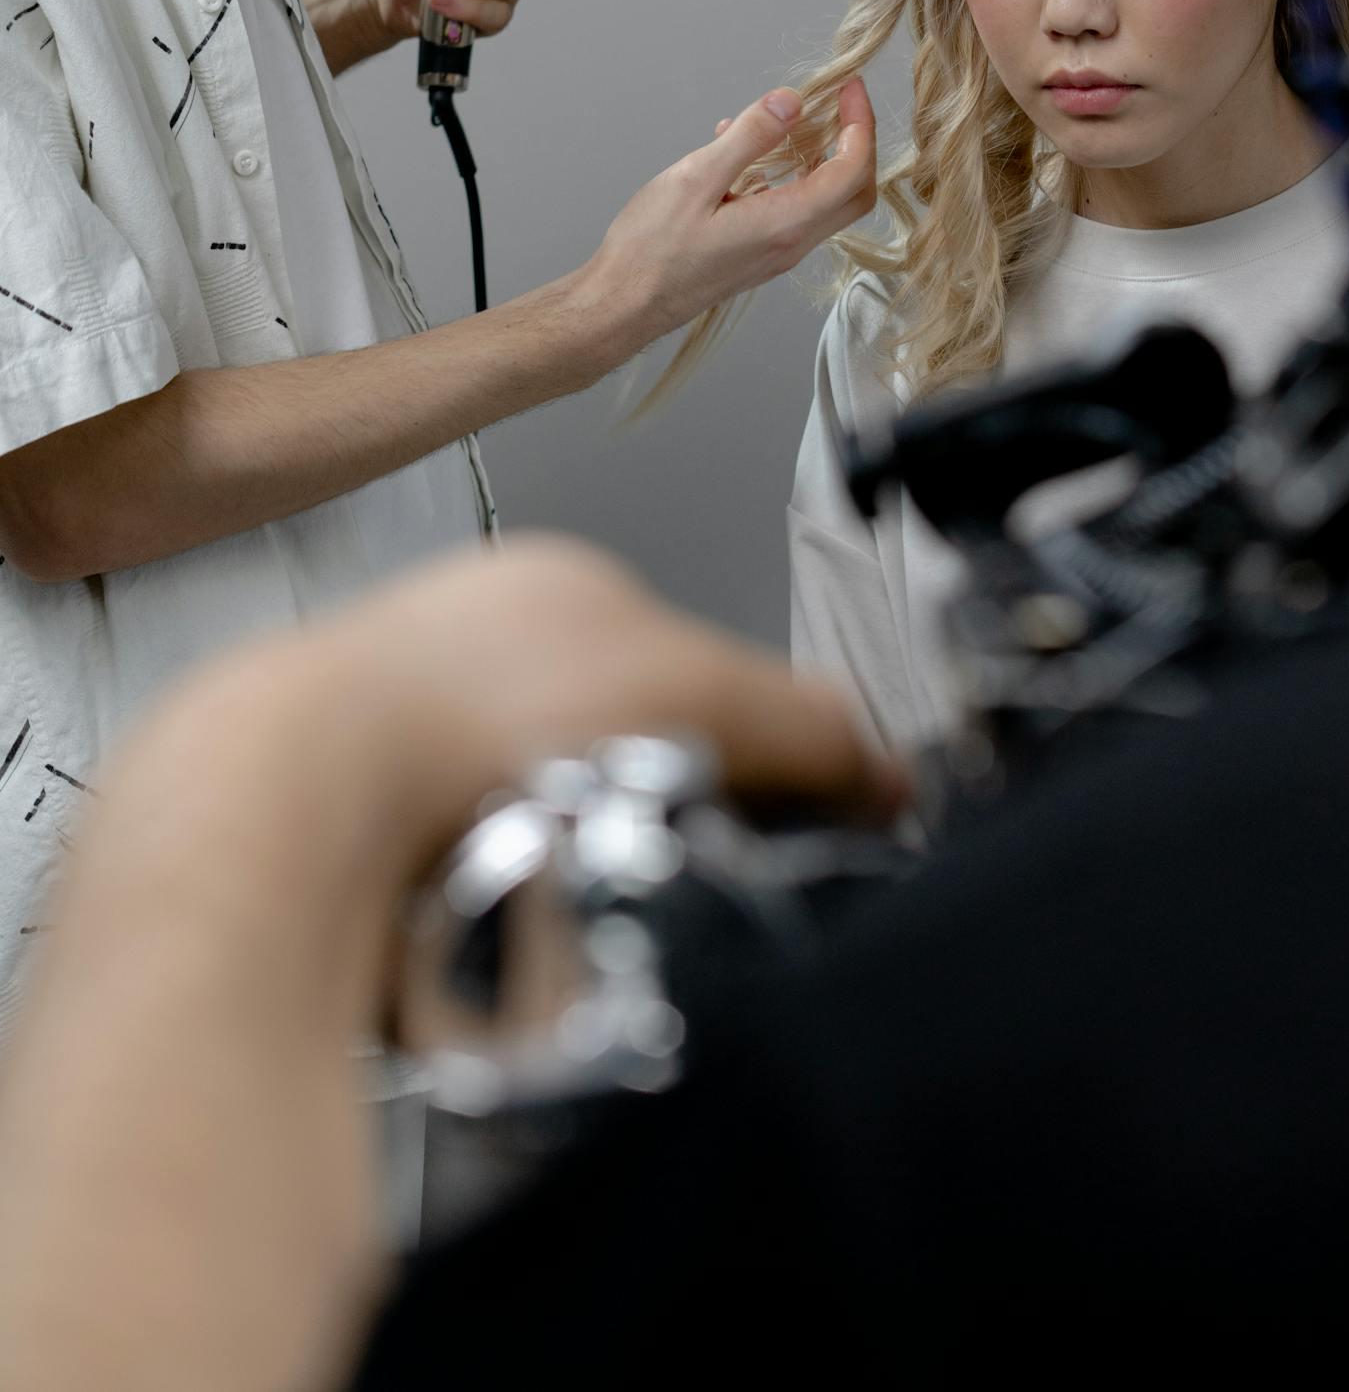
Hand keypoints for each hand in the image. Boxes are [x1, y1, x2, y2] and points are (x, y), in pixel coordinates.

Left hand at [0, 538, 902, 1391]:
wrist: (276, 822)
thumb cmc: (454, 717)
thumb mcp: (700, 691)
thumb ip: (811, 727)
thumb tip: (881, 775)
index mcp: (548, 586)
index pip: (691, 664)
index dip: (745, 746)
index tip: (775, 815)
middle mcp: (460, 650)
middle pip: (611, 748)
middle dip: (652, 815)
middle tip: (670, 876)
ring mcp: (389, 744)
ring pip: (529, 834)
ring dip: (563, 882)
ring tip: (570, 922)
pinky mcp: (335, 848)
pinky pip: (452, 909)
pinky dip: (482, 939)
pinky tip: (484, 952)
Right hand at [578, 77, 877, 358]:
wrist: (623, 306)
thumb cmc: (650, 249)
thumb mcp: (696, 178)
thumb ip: (749, 138)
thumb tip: (791, 102)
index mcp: (785, 223)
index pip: (851, 170)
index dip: (859, 123)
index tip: (849, 86)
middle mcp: (792, 243)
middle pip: (854, 191)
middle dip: (856, 140)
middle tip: (838, 101)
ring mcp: (778, 252)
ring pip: (827, 201)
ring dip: (822, 156)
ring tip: (787, 120)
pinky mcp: (760, 254)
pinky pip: (795, 210)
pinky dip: (789, 174)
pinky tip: (745, 153)